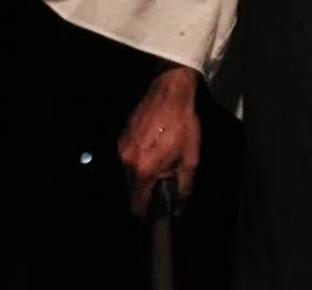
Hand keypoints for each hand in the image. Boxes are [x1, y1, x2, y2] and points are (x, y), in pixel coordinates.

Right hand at [117, 65, 201, 220]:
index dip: (144, 215)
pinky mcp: (122, 137)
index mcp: (144, 170)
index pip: (137, 204)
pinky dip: (138, 160)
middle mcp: (127, 161)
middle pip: (132, 190)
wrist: (170, 93)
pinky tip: (153, 150)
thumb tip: (179, 205)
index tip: (151, 219)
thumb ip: (183, 185)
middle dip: (146, 193)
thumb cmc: (183, 124)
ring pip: (129, 174)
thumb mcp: (190, 157)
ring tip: (161, 163)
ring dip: (142, 175)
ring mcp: (122, 148)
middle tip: (163, 184)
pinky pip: (128, 158)